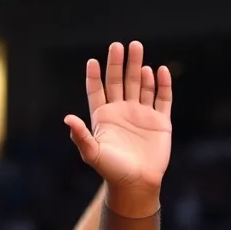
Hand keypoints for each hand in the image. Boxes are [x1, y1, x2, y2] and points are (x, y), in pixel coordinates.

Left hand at [65, 41, 171, 191]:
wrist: (136, 184)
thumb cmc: (111, 171)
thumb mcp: (92, 153)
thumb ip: (80, 136)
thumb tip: (67, 118)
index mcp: (104, 118)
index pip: (98, 92)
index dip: (95, 77)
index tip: (92, 61)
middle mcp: (122, 112)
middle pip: (120, 82)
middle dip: (119, 64)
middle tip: (119, 45)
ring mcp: (141, 115)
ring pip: (141, 85)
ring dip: (139, 67)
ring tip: (136, 49)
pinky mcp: (160, 121)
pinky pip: (162, 98)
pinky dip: (162, 84)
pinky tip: (159, 70)